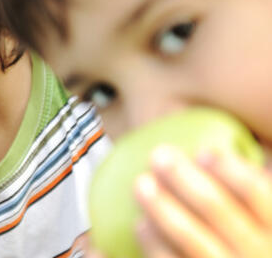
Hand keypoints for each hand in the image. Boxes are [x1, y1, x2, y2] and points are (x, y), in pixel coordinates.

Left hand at [134, 145, 271, 257]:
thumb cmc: (238, 242)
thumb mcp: (256, 217)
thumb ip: (241, 193)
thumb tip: (210, 152)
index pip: (255, 191)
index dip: (230, 169)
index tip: (204, 150)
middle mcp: (257, 253)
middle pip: (216, 209)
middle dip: (183, 178)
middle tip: (159, 155)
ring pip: (191, 238)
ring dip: (163, 208)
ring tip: (142, 183)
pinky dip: (154, 243)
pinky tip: (141, 224)